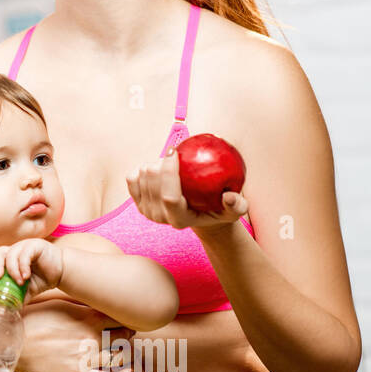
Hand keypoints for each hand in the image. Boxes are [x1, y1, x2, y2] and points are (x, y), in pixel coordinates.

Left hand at [0, 238, 64, 296]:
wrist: (61, 272)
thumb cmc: (42, 278)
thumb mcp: (27, 290)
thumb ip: (17, 296)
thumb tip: (7, 308)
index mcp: (10, 259)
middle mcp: (15, 251)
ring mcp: (24, 247)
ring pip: (11, 254)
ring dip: (13, 270)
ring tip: (20, 282)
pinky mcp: (35, 246)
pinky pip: (25, 254)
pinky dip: (23, 266)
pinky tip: (26, 276)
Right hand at [14, 298, 133, 371]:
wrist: (12, 343)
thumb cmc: (32, 321)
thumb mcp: (57, 306)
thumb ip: (80, 308)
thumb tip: (93, 305)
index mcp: (88, 316)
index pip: (121, 317)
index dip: (124, 320)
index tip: (121, 323)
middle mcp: (92, 335)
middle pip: (125, 335)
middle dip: (126, 336)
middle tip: (123, 338)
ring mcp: (87, 355)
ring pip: (122, 356)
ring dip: (126, 355)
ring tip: (122, 354)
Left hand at [127, 151, 249, 231]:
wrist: (198, 213)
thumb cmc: (220, 208)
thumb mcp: (235, 210)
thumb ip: (237, 205)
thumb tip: (229, 196)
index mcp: (179, 220)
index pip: (169, 197)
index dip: (169, 172)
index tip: (175, 151)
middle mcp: (159, 217)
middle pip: (152, 180)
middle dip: (164, 162)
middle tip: (179, 157)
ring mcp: (146, 211)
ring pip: (142, 175)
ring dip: (156, 163)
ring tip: (173, 166)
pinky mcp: (137, 202)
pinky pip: (132, 177)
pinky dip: (144, 167)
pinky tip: (159, 168)